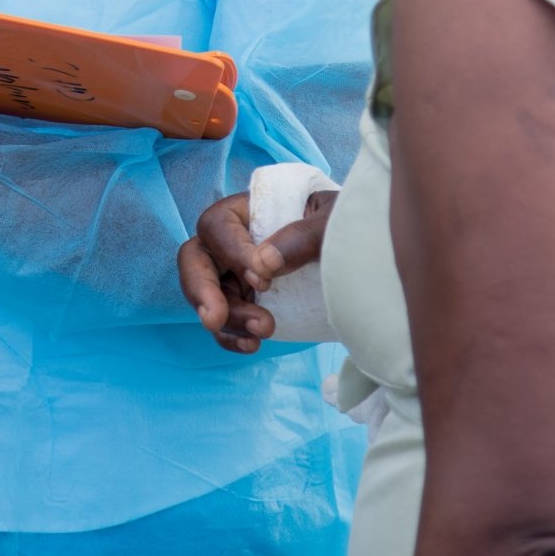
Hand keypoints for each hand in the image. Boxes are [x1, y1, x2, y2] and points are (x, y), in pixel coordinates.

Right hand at [177, 187, 337, 353]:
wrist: (358, 252)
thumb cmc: (342, 224)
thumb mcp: (330, 220)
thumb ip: (302, 235)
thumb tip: (265, 263)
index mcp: (246, 210)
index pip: (218, 227)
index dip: (232, 254)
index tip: (263, 280)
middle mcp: (233, 241)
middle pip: (195, 260)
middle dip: (200, 291)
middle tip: (214, 318)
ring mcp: (235, 274)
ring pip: (209, 297)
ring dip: (229, 319)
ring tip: (264, 330)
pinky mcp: (246, 302)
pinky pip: (225, 322)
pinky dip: (232, 336)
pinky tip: (252, 345)